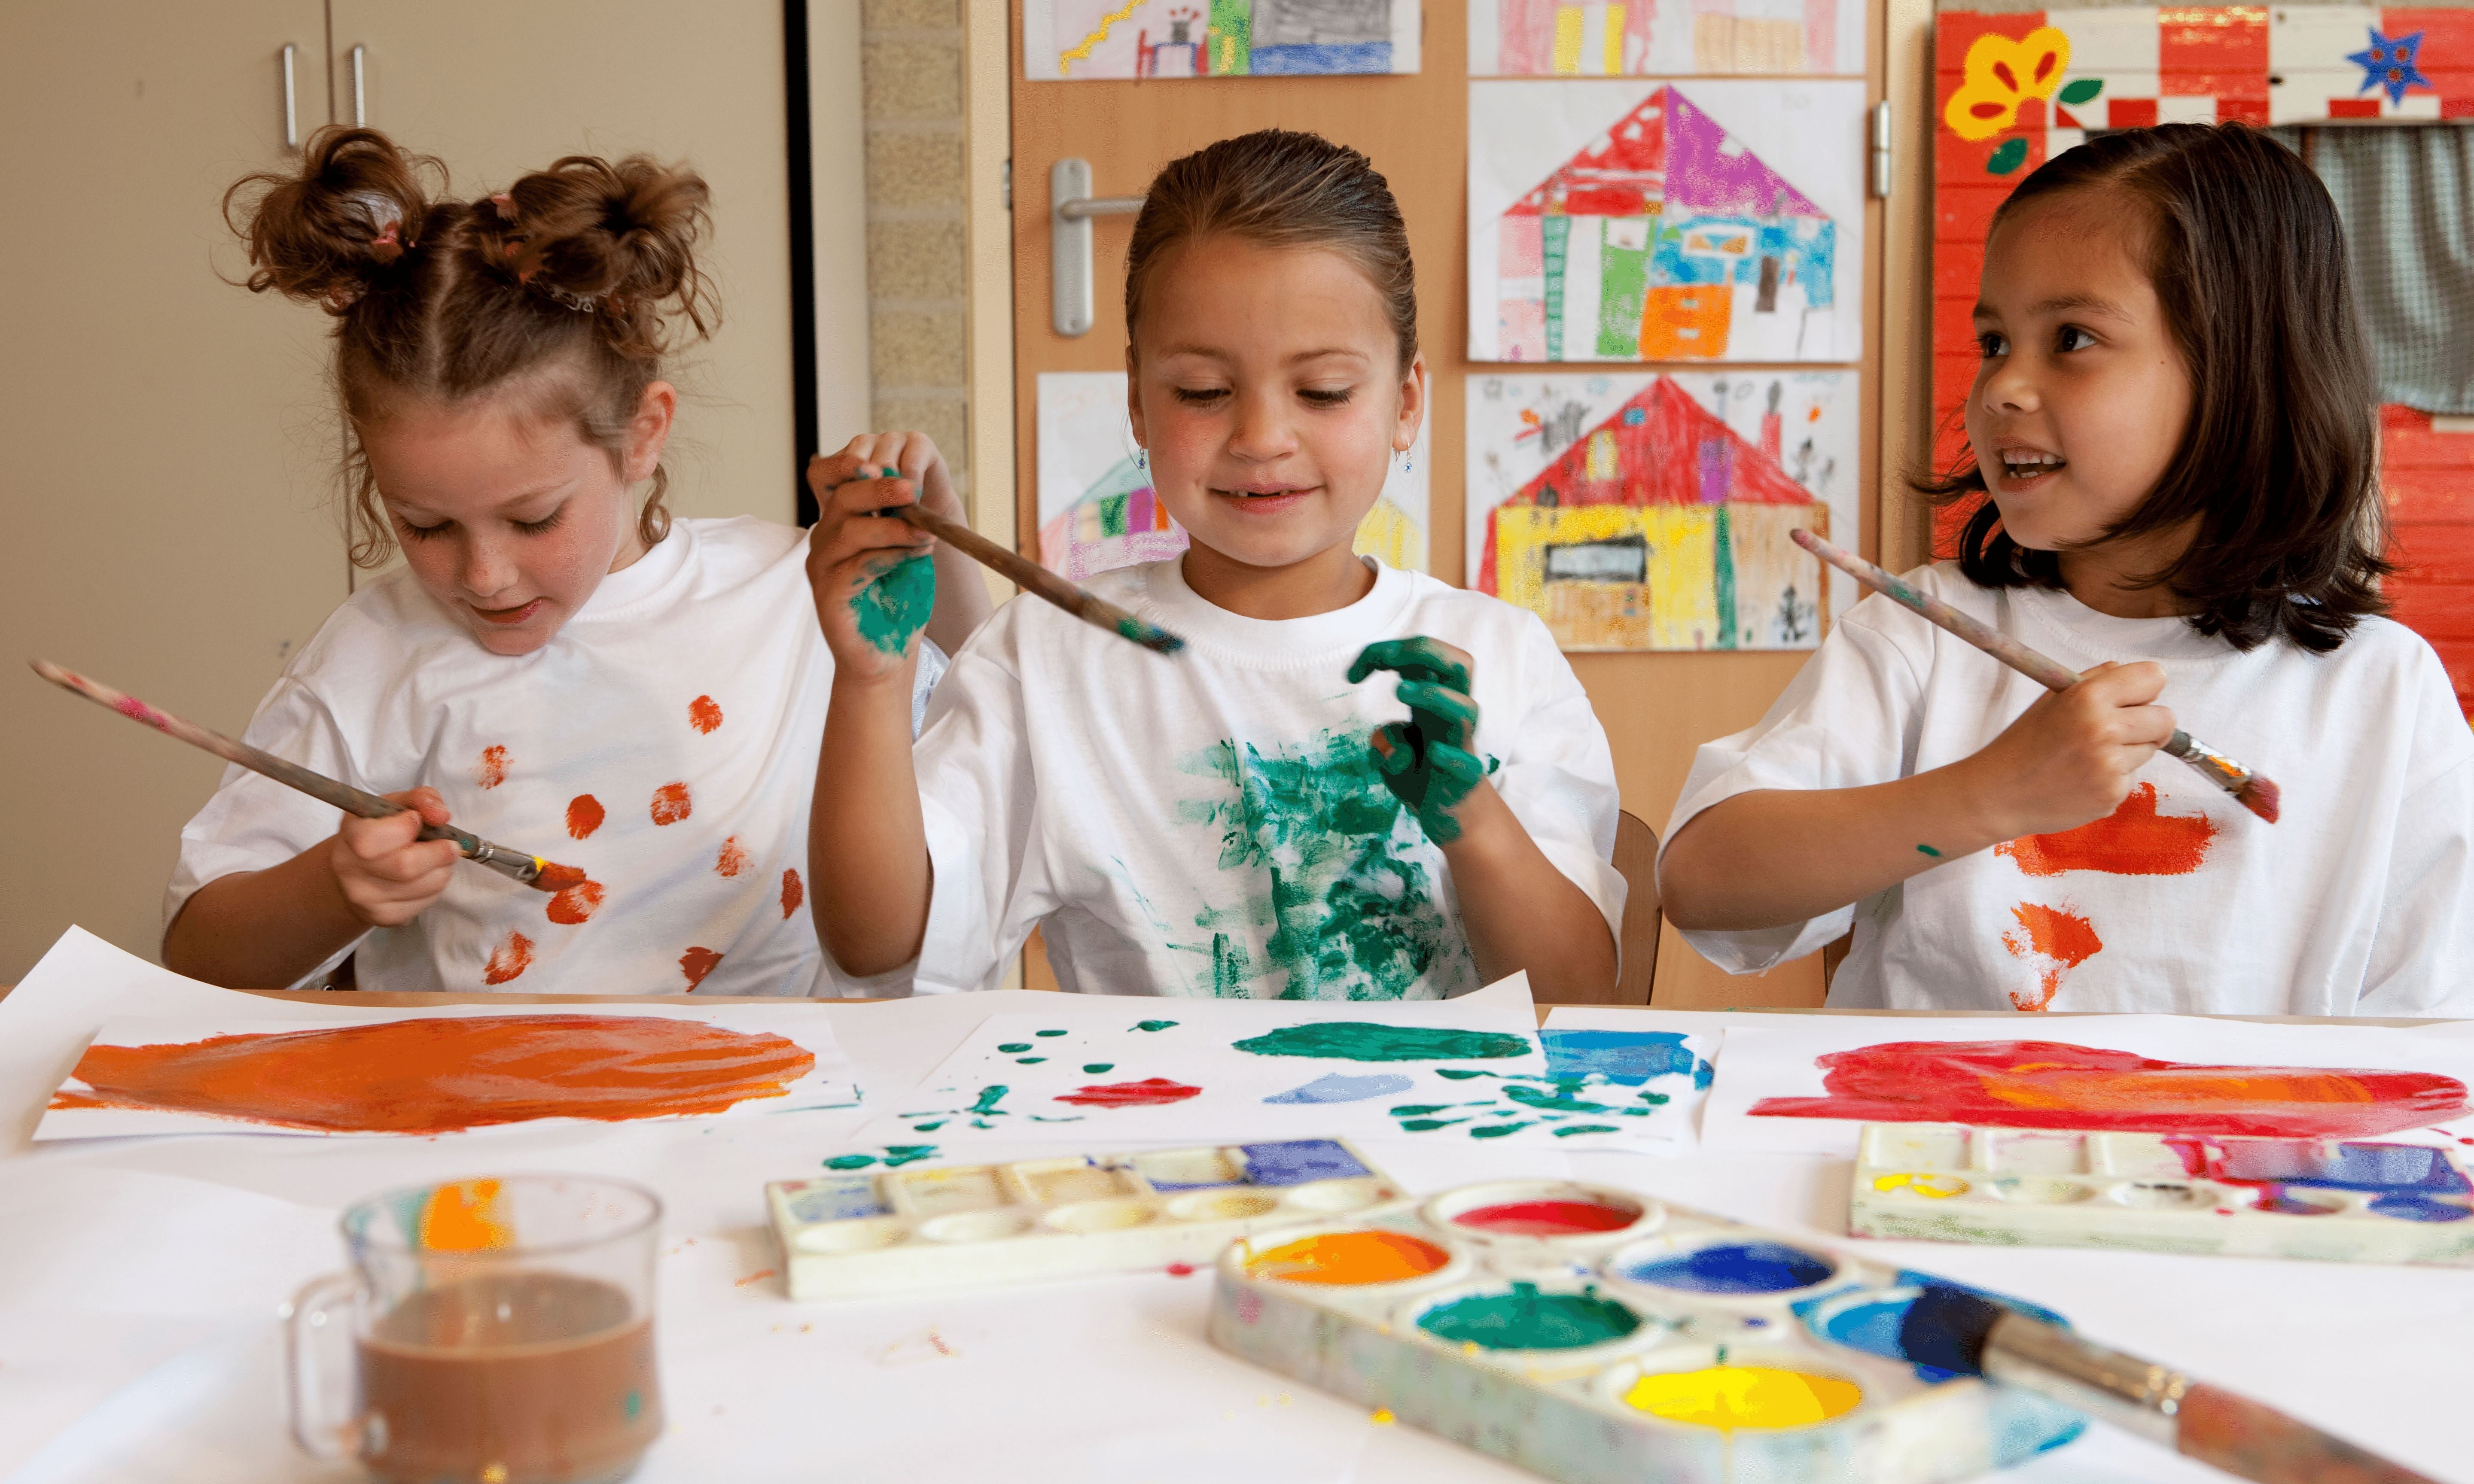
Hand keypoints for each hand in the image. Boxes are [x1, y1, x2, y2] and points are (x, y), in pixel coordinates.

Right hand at [326, 788, 460, 926]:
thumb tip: (441, 815)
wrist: (358, 870)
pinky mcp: (385, 917)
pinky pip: (427, 901)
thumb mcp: (394, 805)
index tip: (417, 820)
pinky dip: (436, 886)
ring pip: (425, 885)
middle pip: (404, 866)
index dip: (405, 827)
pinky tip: (426, 876)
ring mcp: (366, 899)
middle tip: (450, 845)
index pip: (371, 839)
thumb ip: (420, 799)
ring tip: (437, 858)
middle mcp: (350, 871)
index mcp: (349, 836)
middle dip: (438, 852)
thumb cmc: (381, 830)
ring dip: (443, 868)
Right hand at [805, 433, 947, 681]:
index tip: (885, 464)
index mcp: (839, 523)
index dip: (850, 464)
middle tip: (913, 489)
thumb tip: (910, 486)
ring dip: (895, 527)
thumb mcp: (905, 550)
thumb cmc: (896, 602)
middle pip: (843, 498)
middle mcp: (824, 540)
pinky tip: (915, 554)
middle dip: (881, 490)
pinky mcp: (828, 594)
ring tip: (928, 533)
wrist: (886, 656)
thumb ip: (901, 520)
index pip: (831, 479)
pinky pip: (857, 564)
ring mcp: (822, 567)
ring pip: (851, 529)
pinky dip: (891, 555)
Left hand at [1348, 637, 1487, 843]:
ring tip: (1399, 691)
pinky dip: (1451, 756)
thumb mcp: (1392, 750)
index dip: (1385, 652)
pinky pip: (1467, 764)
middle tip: (1387, 660)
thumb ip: (1384, 735)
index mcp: (1434, 701)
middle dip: (1425, 650)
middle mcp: (1452, 716)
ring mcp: (1462, 746)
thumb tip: (1385, 737)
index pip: (1421, 657)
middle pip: (1459, 664)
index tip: (1352, 674)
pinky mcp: (1466, 779)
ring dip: (1433, 695)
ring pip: (1466, 709)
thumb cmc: (1420, 773)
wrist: (1449, 817)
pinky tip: (1432, 755)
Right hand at [1960, 661, 2174, 837]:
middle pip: (2166, 718)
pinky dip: (2114, 777)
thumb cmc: (2024, 742)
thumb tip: (2133, 673)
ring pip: (2152, 749)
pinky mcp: (2113, 794)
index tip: (2131, 700)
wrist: (1999, 794)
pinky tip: (2084, 778)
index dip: (2143, 690)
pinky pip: (2132, 777)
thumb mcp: (2053, 699)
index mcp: (2088, 697)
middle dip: (2147, 723)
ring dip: (2130, 751)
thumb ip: (2095, 681)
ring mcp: (2110, 766)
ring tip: (2091, 756)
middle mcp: (2104, 729)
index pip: (2155, 677)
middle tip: (2117, 731)